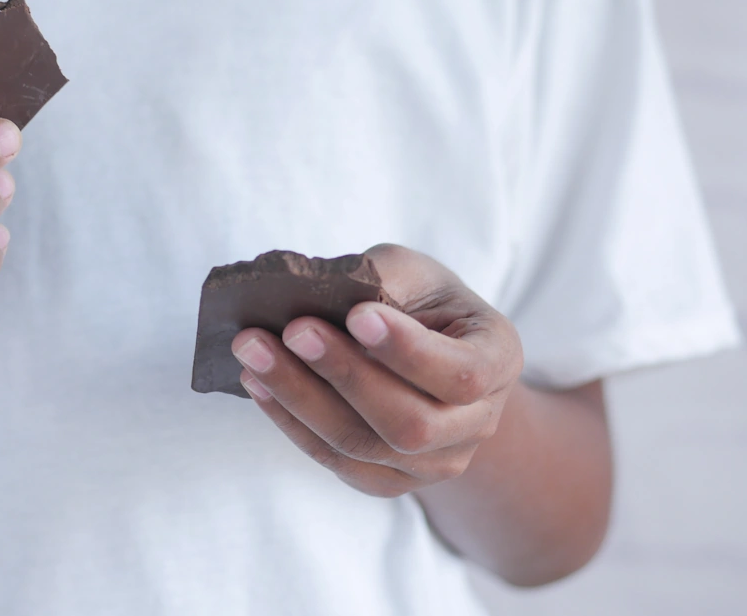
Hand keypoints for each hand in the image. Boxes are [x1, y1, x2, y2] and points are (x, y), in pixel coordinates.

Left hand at [231, 243, 523, 497]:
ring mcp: (434, 463)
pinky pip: (336, 462)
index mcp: (498, 360)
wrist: (425, 355)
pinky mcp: (388, 480)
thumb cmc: (419, 302)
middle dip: (343, 374)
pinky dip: (290, 422)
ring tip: (253, 351)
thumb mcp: (414, 272)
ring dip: (300, 398)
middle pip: (410, 423)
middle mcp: (477, 424)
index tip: (357, 315)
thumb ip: (381, 278)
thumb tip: (318, 289)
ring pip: (364, 447)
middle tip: (291, 330)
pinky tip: (256, 383)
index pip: (462, 374)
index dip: (409, 351)